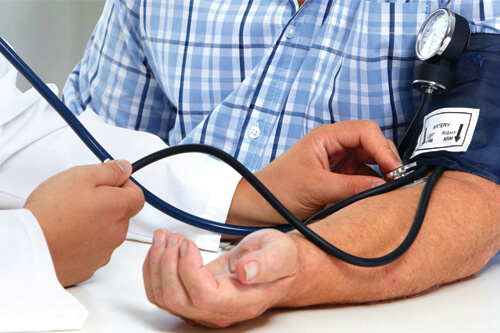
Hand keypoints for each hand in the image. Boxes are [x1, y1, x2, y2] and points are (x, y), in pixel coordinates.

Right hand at [24, 160, 144, 286]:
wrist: (30, 247)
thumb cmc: (52, 212)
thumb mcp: (81, 176)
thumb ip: (109, 171)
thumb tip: (124, 168)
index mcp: (119, 208)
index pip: (137, 195)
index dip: (123, 186)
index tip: (108, 183)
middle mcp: (117, 233)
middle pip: (122, 214)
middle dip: (107, 205)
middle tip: (81, 199)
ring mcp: (104, 252)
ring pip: (107, 233)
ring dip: (95, 224)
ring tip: (69, 218)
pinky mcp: (89, 267)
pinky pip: (93, 251)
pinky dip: (83, 243)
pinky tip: (65, 236)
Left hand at [143, 229, 297, 327]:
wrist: (275, 265)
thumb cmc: (279, 259)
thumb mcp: (281, 253)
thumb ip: (268, 263)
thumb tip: (247, 272)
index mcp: (242, 301)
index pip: (204, 297)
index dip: (189, 270)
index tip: (188, 244)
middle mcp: (219, 310)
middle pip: (177, 300)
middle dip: (167, 264)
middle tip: (175, 237)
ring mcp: (204, 306)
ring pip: (164, 298)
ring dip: (156, 265)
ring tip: (166, 237)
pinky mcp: (192, 297)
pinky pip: (162, 292)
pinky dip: (154, 269)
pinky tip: (161, 248)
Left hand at [228, 120, 401, 224]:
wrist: (257, 206)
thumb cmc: (276, 189)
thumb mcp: (315, 188)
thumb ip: (350, 187)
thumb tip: (382, 185)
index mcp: (326, 137)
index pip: (365, 131)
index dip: (383, 148)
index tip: (393, 169)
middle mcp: (334, 146)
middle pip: (372, 144)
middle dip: (386, 160)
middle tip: (396, 181)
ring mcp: (337, 162)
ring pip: (370, 162)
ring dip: (381, 174)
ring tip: (389, 191)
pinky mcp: (338, 178)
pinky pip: (363, 178)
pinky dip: (372, 186)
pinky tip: (376, 196)